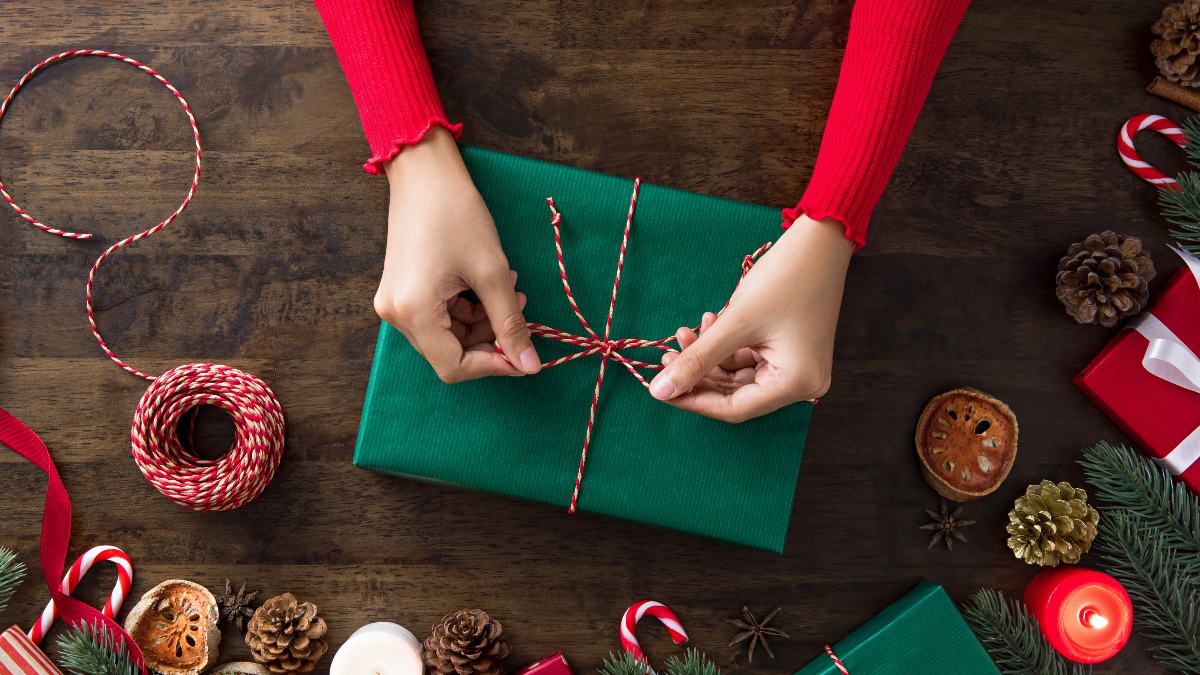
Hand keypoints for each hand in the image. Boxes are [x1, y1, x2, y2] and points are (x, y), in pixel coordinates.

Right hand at [375, 127, 540, 382]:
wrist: (424, 172)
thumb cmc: (456, 213)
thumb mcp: (492, 271)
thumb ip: (511, 322)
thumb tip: (530, 364)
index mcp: (413, 312)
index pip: (454, 366)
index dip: (493, 366)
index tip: (524, 356)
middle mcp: (396, 313)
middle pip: (449, 352)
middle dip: (489, 340)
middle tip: (521, 314)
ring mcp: (395, 302)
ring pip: (446, 335)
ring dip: (481, 322)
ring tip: (510, 291)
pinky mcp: (401, 290)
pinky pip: (438, 315)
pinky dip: (466, 309)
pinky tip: (487, 284)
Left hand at [647, 215, 853, 421]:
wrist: (820, 240)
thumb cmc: (786, 278)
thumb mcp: (734, 323)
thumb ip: (696, 359)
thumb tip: (660, 390)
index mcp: (796, 384)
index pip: (735, 408)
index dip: (694, 400)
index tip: (661, 390)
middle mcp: (802, 383)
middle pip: (736, 394)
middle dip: (699, 373)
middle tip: (667, 357)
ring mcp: (797, 367)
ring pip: (738, 375)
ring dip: (709, 355)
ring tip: (686, 331)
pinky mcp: (790, 351)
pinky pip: (749, 358)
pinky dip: (726, 345)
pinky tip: (709, 322)